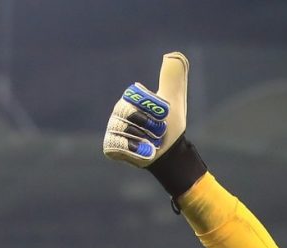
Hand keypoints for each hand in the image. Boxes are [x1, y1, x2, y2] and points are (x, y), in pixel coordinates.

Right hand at [103, 52, 188, 167]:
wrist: (170, 153)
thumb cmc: (171, 126)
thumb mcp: (174, 99)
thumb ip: (173, 78)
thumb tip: (173, 54)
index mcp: (131, 98)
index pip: (135, 96)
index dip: (153, 107)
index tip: (164, 114)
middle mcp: (118, 111)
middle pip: (129, 113)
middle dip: (150, 124)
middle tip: (160, 131)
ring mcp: (113, 128)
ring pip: (125, 130)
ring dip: (145, 139)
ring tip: (152, 142)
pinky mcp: (111, 146)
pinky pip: (117, 145)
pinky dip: (134, 150)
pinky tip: (144, 151)